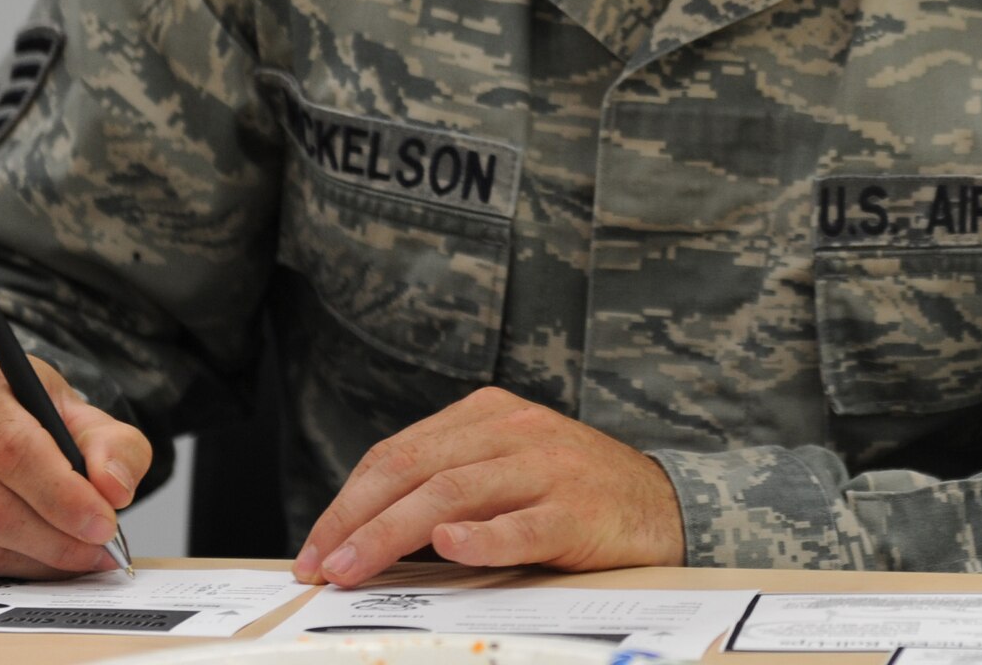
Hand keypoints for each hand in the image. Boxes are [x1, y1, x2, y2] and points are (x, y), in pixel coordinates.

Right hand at [0, 343, 152, 577]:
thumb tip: (114, 488)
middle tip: (95, 551)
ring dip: (31, 561)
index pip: (15, 448)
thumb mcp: (82, 417)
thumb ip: (115, 445)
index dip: (63, 494)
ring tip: (71, 556)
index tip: (103, 523)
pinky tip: (29, 558)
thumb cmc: (34, 420)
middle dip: (53, 538)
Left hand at [291, 386, 683, 586]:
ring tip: (355, 567)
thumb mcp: (509, 465)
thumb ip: (449, 481)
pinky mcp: (577, 511)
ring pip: (453, 493)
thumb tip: (364, 530)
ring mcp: (546, 468)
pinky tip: (451, 548)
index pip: (399, 451)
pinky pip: (523, 525)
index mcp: (487, 414)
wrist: (664, 504)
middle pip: (415, 468)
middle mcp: (512, 431)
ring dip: (393, 533)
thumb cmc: (573, 492)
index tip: (316, 546)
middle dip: (357, 517)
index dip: (349, 499)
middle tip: (320, 563)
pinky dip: (483, 537)